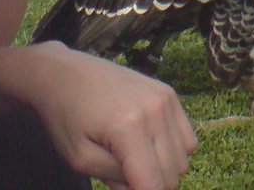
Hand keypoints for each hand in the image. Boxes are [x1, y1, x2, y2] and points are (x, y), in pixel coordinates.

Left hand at [15, 44, 197, 189]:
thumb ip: (114, 180)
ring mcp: (166, 99)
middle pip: (172, 174)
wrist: (66, 74)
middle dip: (151, 184)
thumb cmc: (65, 117)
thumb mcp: (79, 158)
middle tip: (125, 176)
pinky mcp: (169, 93)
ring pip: (183, 158)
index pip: (154, 184)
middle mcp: (155, 111)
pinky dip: (173, 150)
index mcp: (129, 129)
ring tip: (135, 160)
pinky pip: (188, 137)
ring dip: (163, 169)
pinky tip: (149, 145)